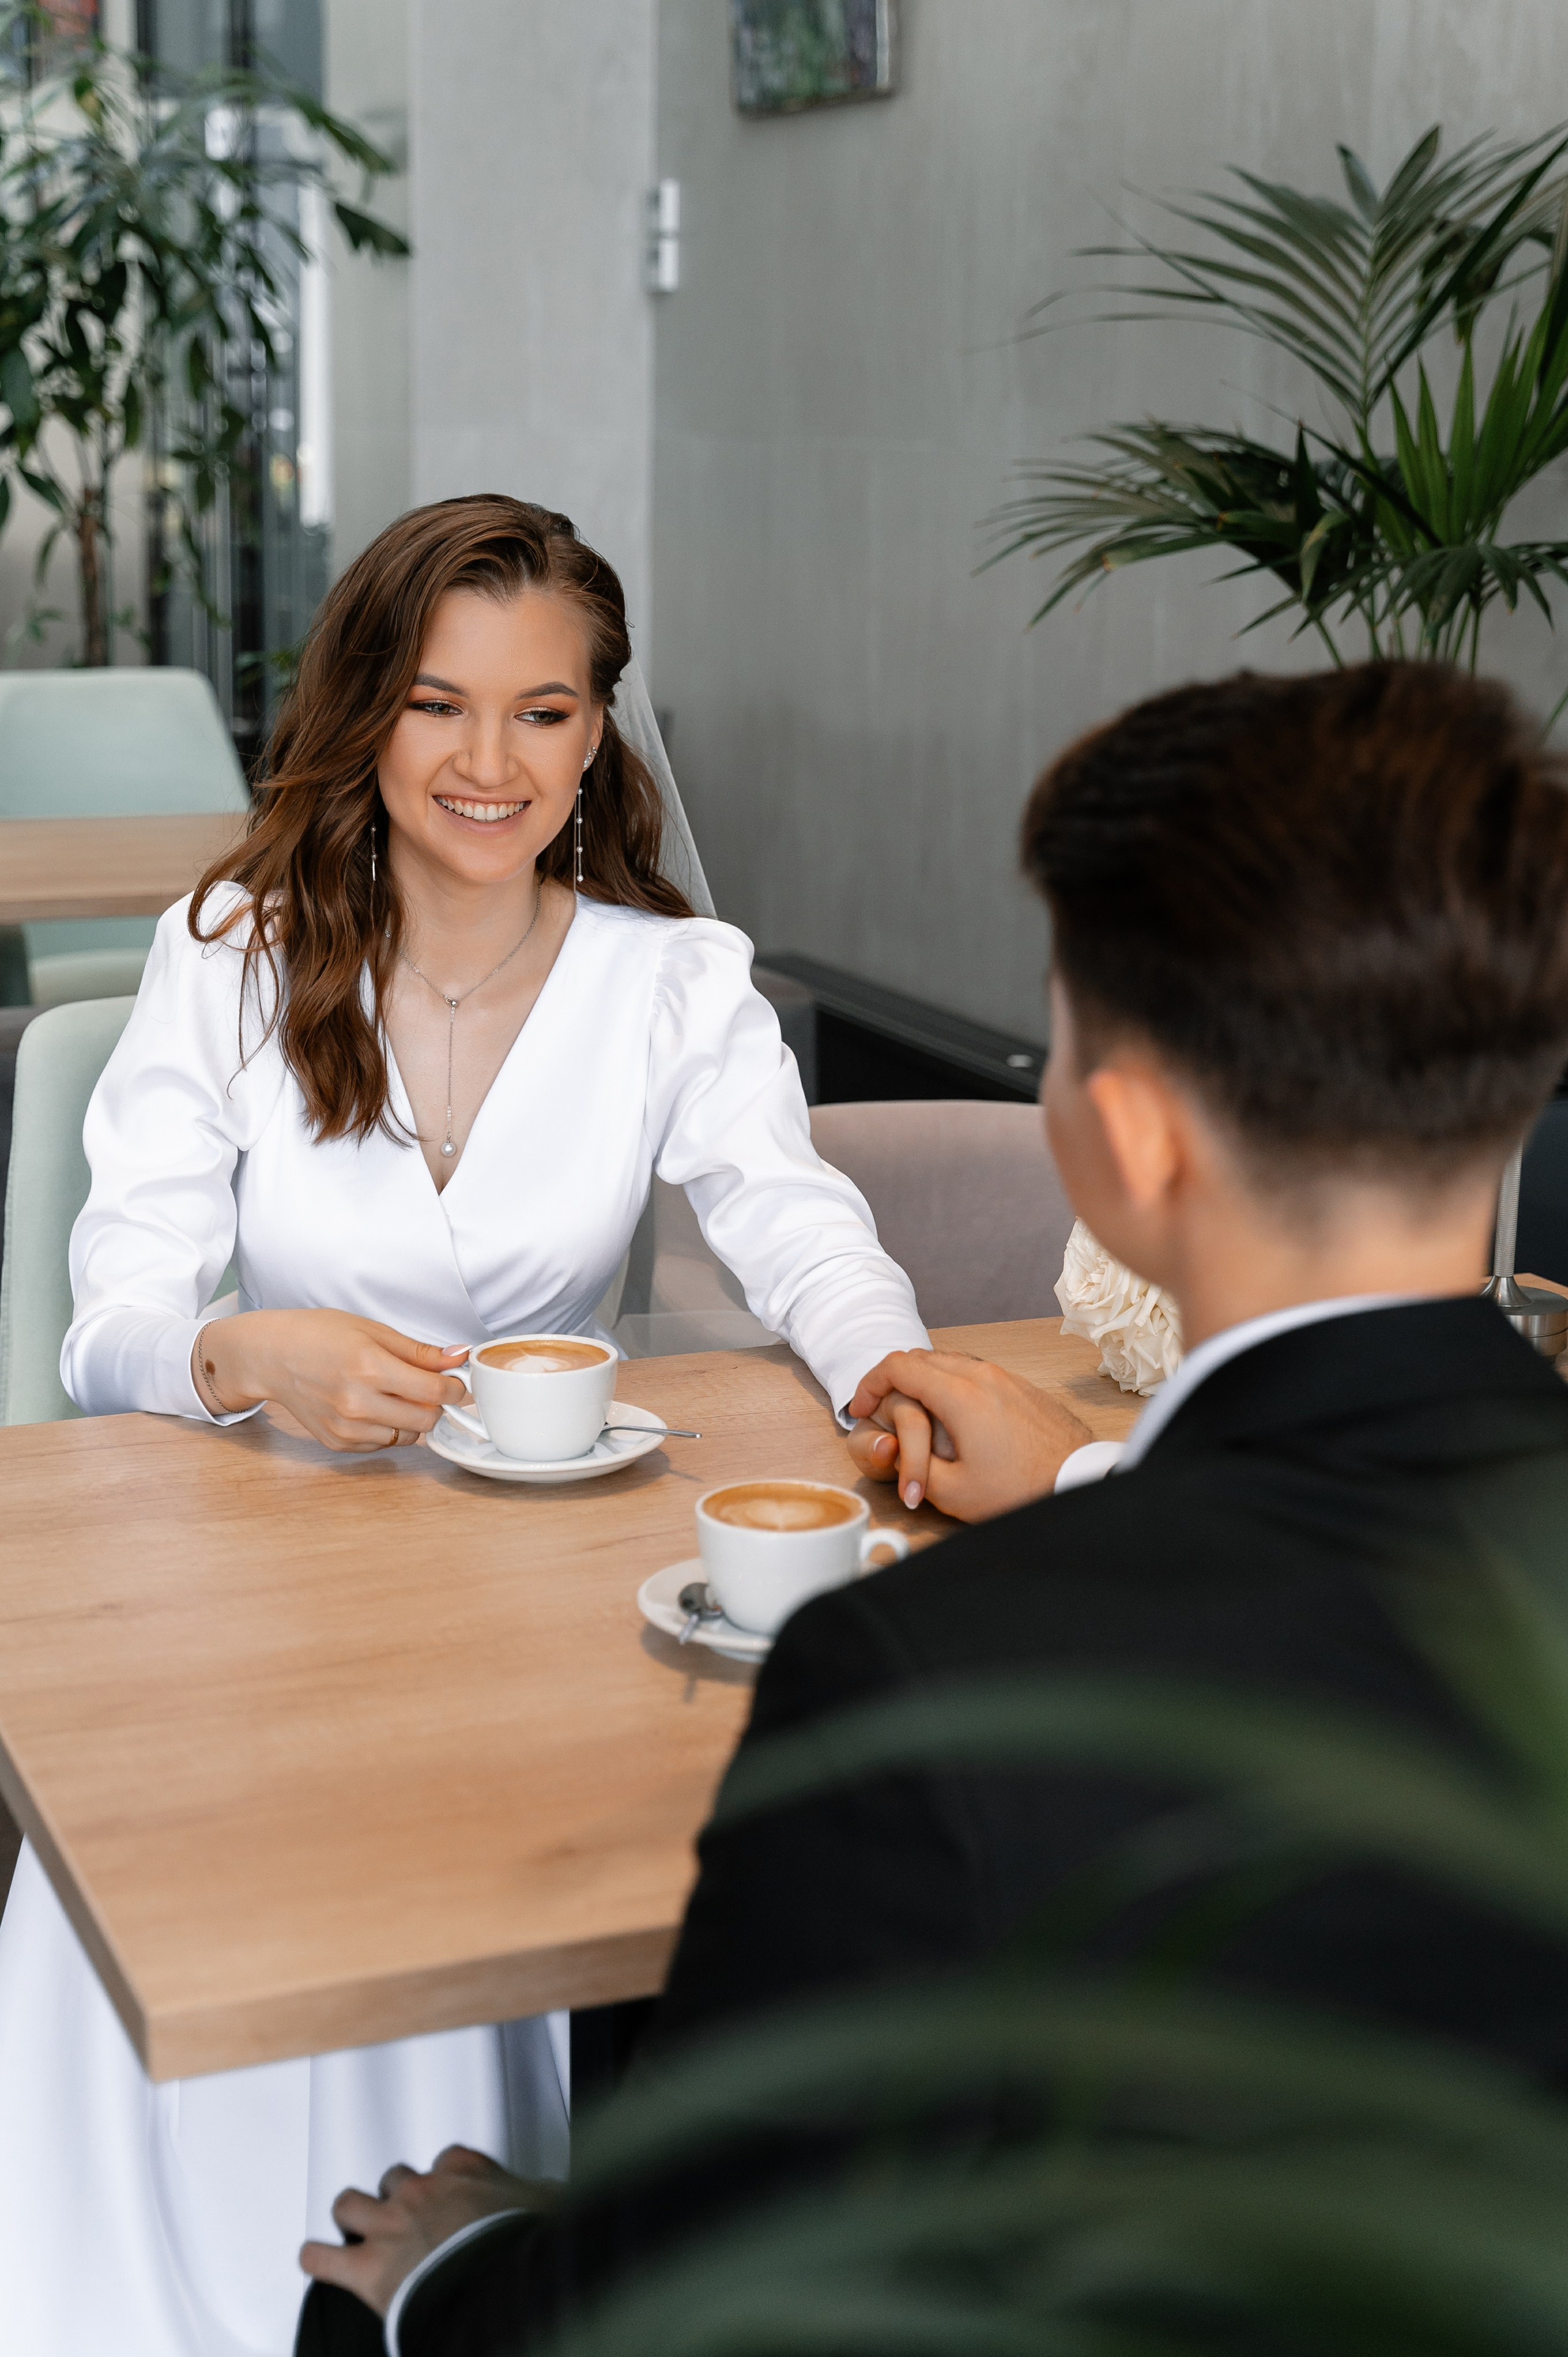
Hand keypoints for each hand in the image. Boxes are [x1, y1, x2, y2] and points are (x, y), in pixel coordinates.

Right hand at [193, 1309, 469, 1450]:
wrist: (271, 1356)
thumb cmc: (319, 1335)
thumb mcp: (372, 1330)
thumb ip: (419, 1351)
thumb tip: (458, 1357)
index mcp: (369, 1368)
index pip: (434, 1392)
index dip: (455, 1388)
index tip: (456, 1382)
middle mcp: (357, 1403)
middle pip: (426, 1420)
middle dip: (435, 1404)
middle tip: (427, 1387)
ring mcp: (346, 1428)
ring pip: (408, 1437)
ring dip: (412, 1419)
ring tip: (393, 1394)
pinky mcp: (338, 1443)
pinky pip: (383, 1444)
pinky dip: (388, 1428)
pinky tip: (372, 1406)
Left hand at [300, 2144, 556, 2317]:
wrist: (490, 2282)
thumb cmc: (517, 2245)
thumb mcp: (543, 2208)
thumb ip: (541, 2196)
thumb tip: (556, 2193)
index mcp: (461, 2174)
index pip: (446, 2159)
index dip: (445, 2176)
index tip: (450, 2189)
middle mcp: (419, 2193)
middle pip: (393, 2178)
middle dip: (396, 2195)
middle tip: (405, 2214)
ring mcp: (389, 2228)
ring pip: (349, 2204)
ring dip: (350, 2215)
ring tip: (352, 2225)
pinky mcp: (367, 2268)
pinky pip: (322, 2258)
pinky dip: (315, 2259)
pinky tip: (314, 2259)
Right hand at [846, 1350, 1093, 1522]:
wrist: (1079, 1479)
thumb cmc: (1020, 1489)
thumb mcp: (952, 1492)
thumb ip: (913, 1469)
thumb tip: (897, 1456)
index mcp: (959, 1395)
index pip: (898, 1366)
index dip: (869, 1383)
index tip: (860, 1407)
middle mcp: (981, 1375)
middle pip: (921, 1356)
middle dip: (891, 1379)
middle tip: (878, 1407)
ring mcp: (1004, 1377)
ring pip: (948, 1360)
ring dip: (922, 1379)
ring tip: (911, 1410)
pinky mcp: (1021, 1386)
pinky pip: (975, 1371)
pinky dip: (950, 1382)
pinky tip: (950, 1413)